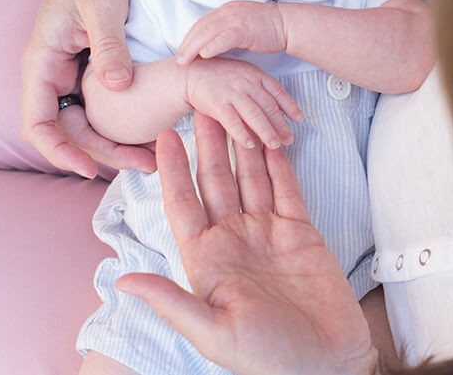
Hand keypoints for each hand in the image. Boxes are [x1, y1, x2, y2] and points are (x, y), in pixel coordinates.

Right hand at [20, 0, 157, 177]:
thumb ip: (108, 43)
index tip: (90, 169)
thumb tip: (116, 88)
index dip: (59, 152)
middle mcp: (56, 72)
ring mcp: (76, 72)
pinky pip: (107, 105)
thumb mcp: (102, 1)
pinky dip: (128, 121)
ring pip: (91, 121)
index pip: (37, 122)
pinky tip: (157, 128)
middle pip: (70, 131)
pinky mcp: (98, 67)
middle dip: (104, 153)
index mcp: (42, 60)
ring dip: (119, 141)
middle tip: (146, 165)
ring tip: (157, 153)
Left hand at [116, 115, 378, 374]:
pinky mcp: (300, 233)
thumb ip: (172, 301)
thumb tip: (124, 281)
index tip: (161, 137)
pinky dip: (281, 164)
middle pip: (215, 182)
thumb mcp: (213, 332)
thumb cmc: (268, 358)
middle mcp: (234, 240)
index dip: (172, 171)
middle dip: (208, 144)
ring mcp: (267, 234)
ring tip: (235, 110)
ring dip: (243, 145)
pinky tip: (272, 139)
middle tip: (202, 104)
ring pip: (250, 178)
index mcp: (207, 260)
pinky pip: (287, 189)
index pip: (183, 205)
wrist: (328, 363)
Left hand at [177, 0, 286, 64]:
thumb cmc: (267, 29)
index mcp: (226, 10)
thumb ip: (226, 31)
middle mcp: (228, 11)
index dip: (190, 38)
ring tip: (185, 61)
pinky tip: (204, 55)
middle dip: (187, 44)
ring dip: (194, 47)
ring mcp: (236, 18)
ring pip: (208, 32)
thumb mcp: (242, 26)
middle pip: (200, 27)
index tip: (182, 51)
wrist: (287, 25)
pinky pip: (224, 38)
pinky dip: (212, 46)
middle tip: (178, 59)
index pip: (201, 24)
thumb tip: (212, 45)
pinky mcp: (245, 29)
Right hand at [185, 57, 302, 148]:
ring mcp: (232, 93)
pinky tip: (250, 145)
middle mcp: (247, 83)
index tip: (298, 119)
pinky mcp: (217, 104)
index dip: (290, 106)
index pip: (278, 92)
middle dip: (281, 125)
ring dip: (266, 132)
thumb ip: (262, 89)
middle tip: (289, 139)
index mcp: (256, 75)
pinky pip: (232, 121)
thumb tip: (281, 107)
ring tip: (275, 145)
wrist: (192, 74)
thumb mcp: (245, 74)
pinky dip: (242, 134)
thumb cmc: (221, 77)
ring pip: (254, 115)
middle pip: (269, 107)